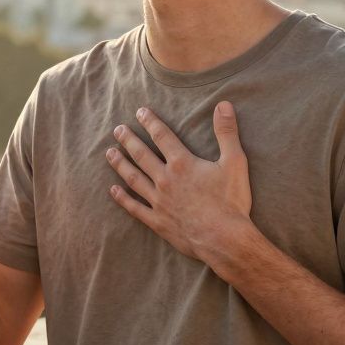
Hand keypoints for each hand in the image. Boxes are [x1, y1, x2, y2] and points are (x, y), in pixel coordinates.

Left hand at [106, 102, 252, 262]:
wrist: (224, 239)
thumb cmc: (231, 201)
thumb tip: (224, 104)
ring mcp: (159, 201)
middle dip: (128, 140)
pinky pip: (135, 208)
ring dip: (120, 164)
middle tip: (117, 130)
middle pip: (142, 155)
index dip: (150, 122)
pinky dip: (123, 199)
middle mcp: (165, 179)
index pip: (162, 136)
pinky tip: (113, 191)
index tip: (140, 112)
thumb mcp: (235, 162)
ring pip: (133, 178)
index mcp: (182, 163)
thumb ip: (227, 132)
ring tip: (109, 153)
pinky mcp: (157, 221)